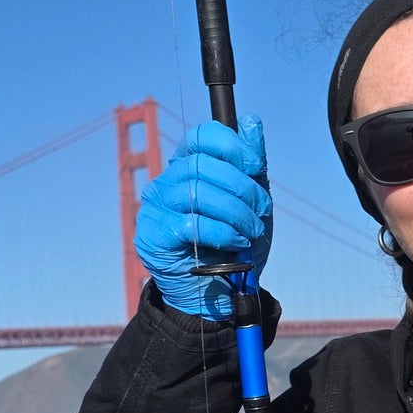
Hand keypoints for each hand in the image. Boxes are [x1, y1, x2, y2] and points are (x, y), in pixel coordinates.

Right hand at [134, 117, 271, 320]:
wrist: (223, 292)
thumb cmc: (236, 242)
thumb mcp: (253, 201)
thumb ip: (251, 163)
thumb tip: (250, 121)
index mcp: (190, 165)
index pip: (203, 135)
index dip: (232, 146)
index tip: (255, 167)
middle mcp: (168, 181)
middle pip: (204, 165)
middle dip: (242, 188)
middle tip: (260, 211)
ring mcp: (156, 208)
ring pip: (197, 192)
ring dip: (236, 213)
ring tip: (250, 231)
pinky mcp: (152, 235)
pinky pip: (190, 224)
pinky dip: (221, 233)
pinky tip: (234, 242)